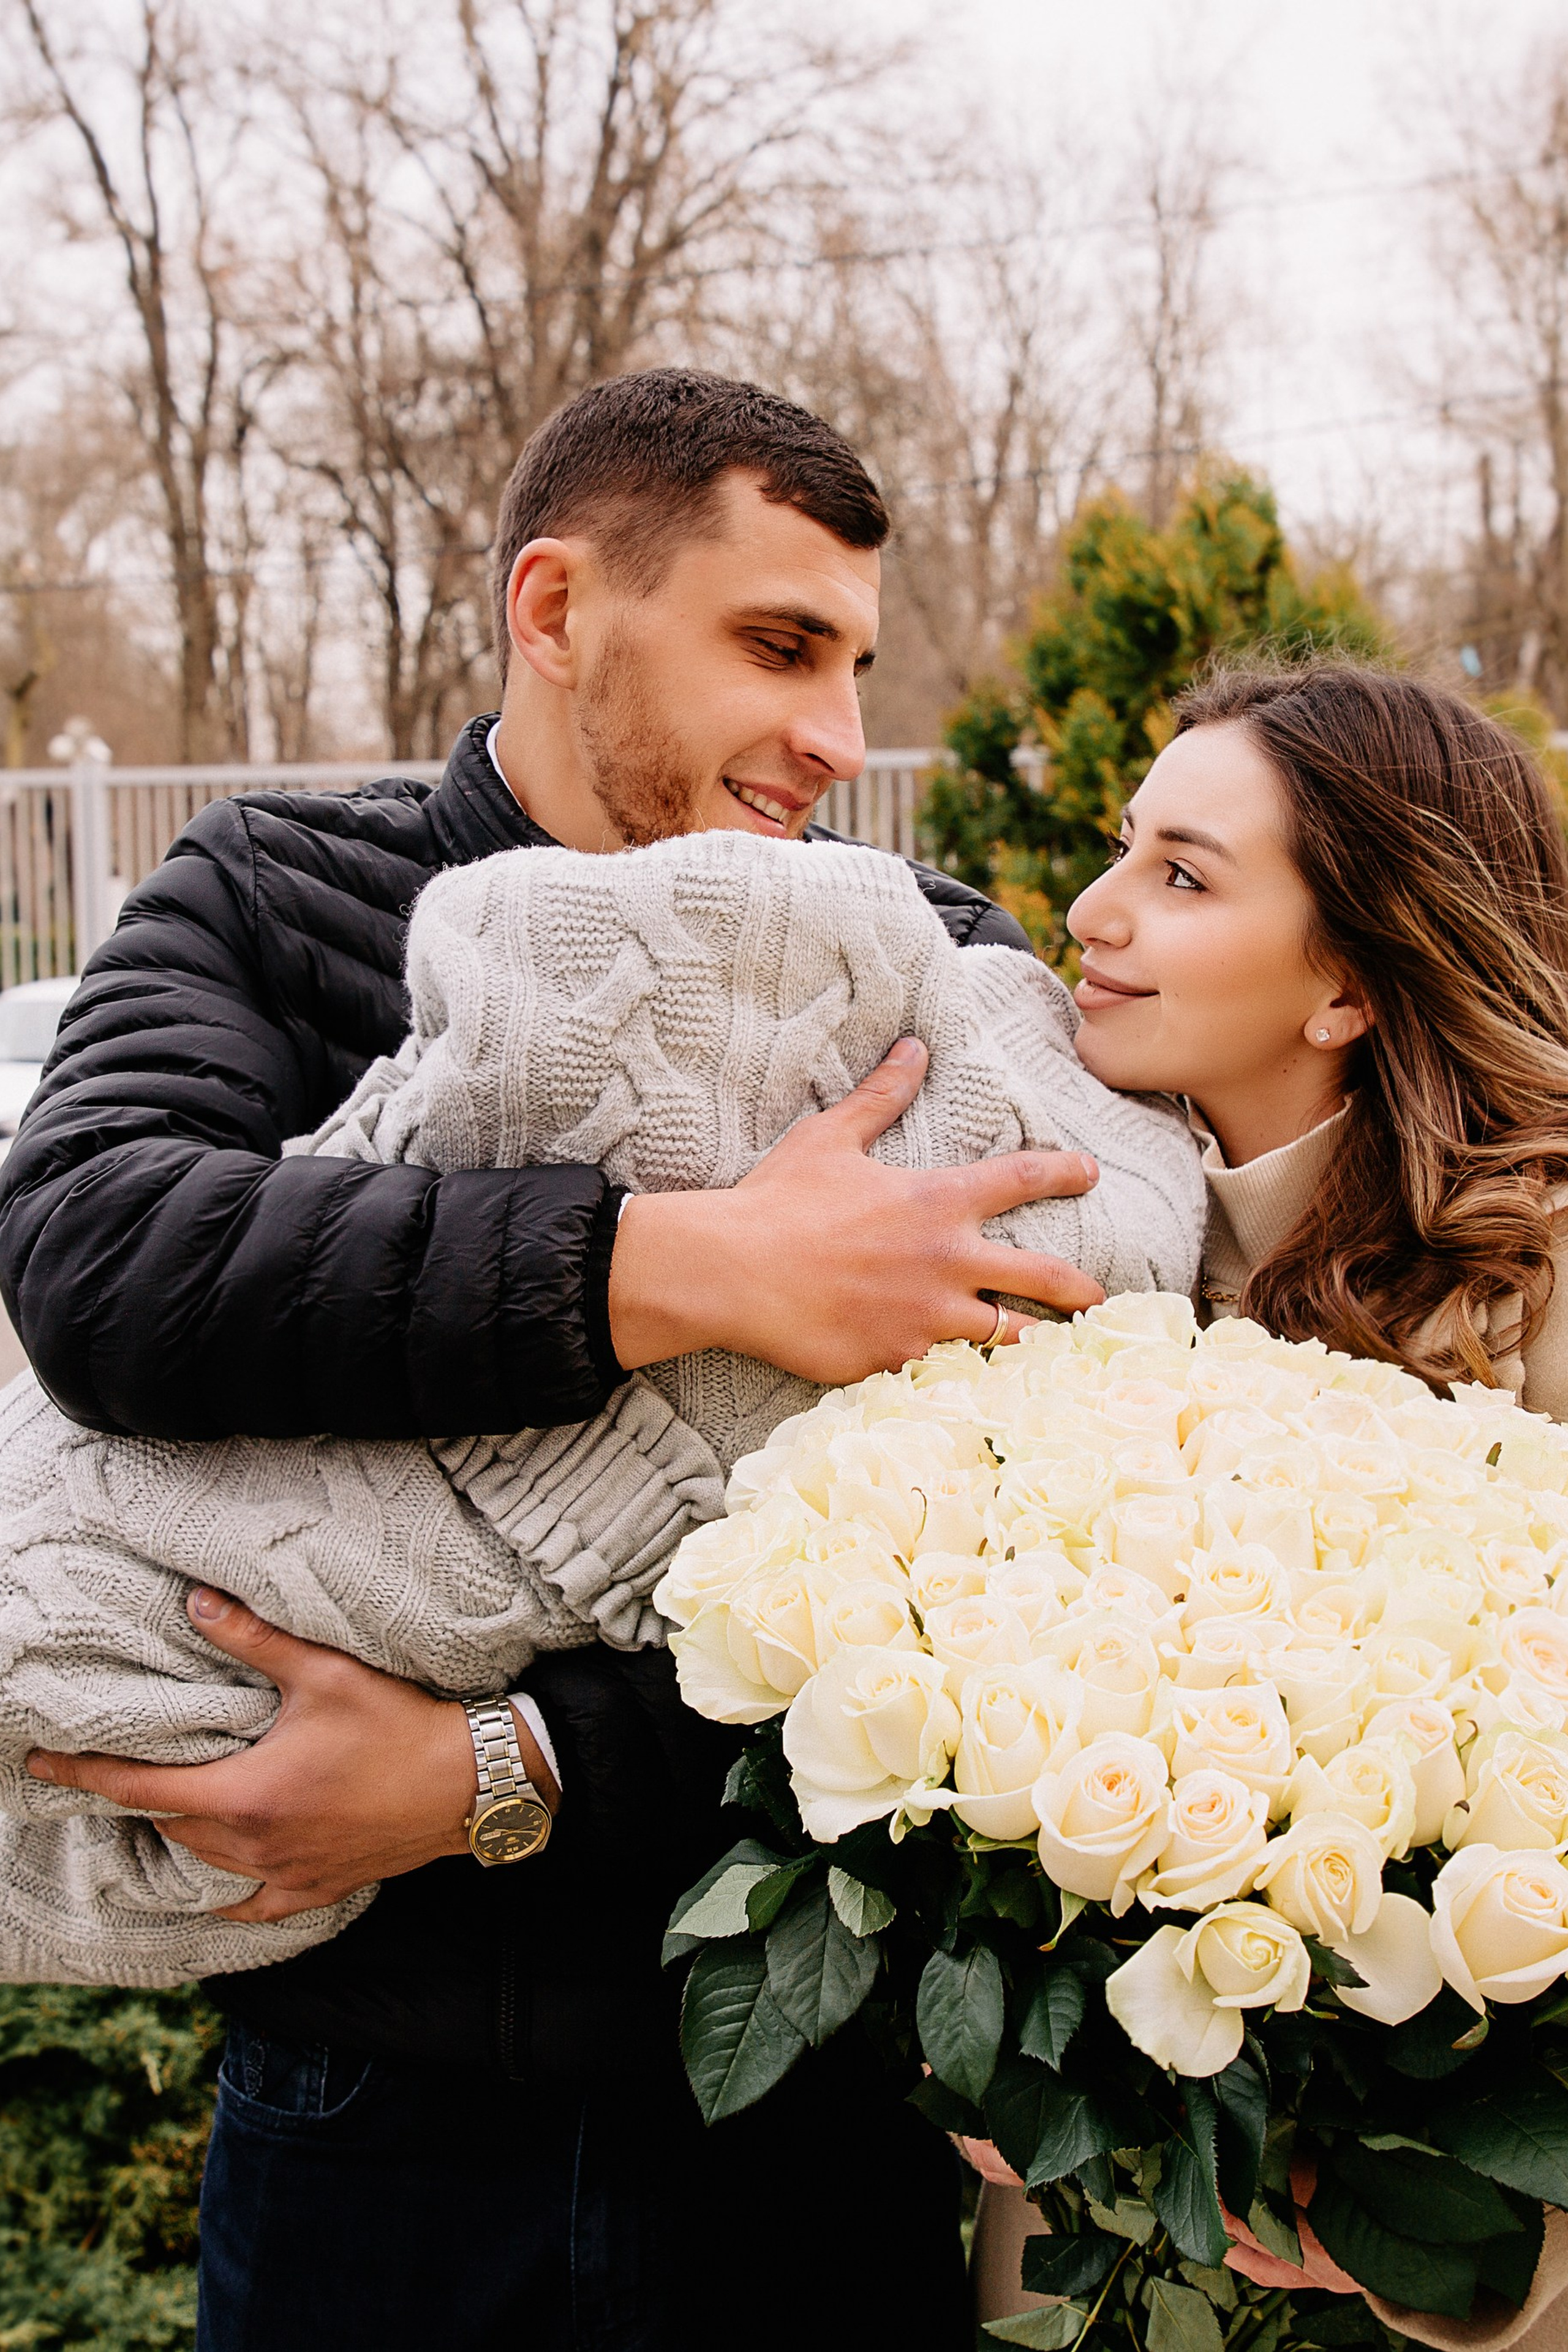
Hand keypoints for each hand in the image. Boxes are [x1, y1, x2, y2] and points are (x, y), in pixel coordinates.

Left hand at [24, 1588, 557, 1922]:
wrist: (467, 1783)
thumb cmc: (397, 1725)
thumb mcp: (323, 1673)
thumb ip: (254, 1638)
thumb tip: (197, 1600)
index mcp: (244, 1795)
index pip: (140, 1789)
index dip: (85, 1777)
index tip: (43, 1769)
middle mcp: (255, 1844)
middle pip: (169, 1826)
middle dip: (137, 1800)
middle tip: (115, 1774)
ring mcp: (286, 1873)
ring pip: (206, 1861)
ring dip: (180, 1834)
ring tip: (164, 1808)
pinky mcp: (318, 1887)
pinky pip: (256, 1904)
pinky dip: (229, 1894)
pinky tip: (221, 1887)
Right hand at [607, 1037, 1104, 1383]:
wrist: (734, 1273)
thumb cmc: (779, 1200)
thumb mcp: (830, 1138)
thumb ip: (880, 1097)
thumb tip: (913, 1049)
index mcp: (938, 1200)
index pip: (1023, 1177)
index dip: (1064, 1170)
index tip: (1090, 1171)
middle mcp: (948, 1261)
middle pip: (1043, 1275)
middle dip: (1080, 1287)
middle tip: (1100, 1296)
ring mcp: (928, 1317)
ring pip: (1007, 1335)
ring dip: (1033, 1339)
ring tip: (1054, 1352)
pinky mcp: (900, 1360)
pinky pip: (947, 1370)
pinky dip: (963, 1371)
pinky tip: (981, 1383)